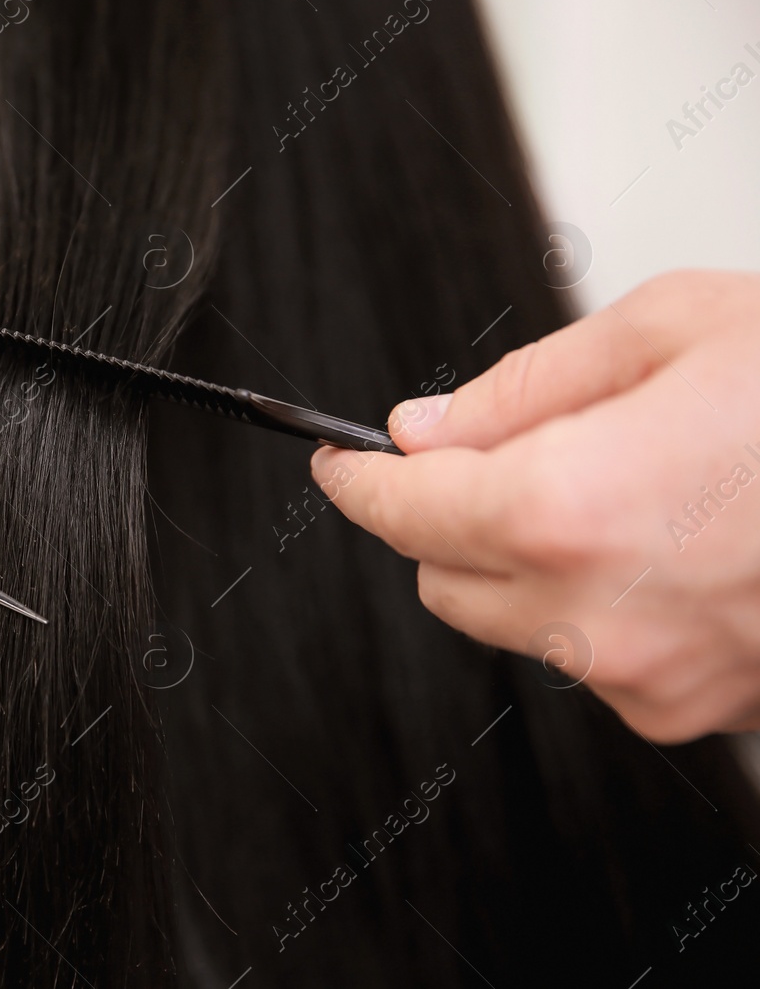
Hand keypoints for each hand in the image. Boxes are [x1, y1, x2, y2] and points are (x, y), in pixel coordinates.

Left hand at [311, 270, 759, 741]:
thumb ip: (525, 386)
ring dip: (523, 563)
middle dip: (445, 517)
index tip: (341, 463)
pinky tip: (675, 545)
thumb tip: (429, 425)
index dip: (358, 480)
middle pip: (441, 578)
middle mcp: (600, 612)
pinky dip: (597, 607)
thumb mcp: (674, 328)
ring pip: (515, 625)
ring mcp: (650, 676)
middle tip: (501, 454)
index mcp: (575, 505)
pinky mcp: (696, 709)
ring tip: (624, 489)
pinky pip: (595, 660)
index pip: (403, 509)